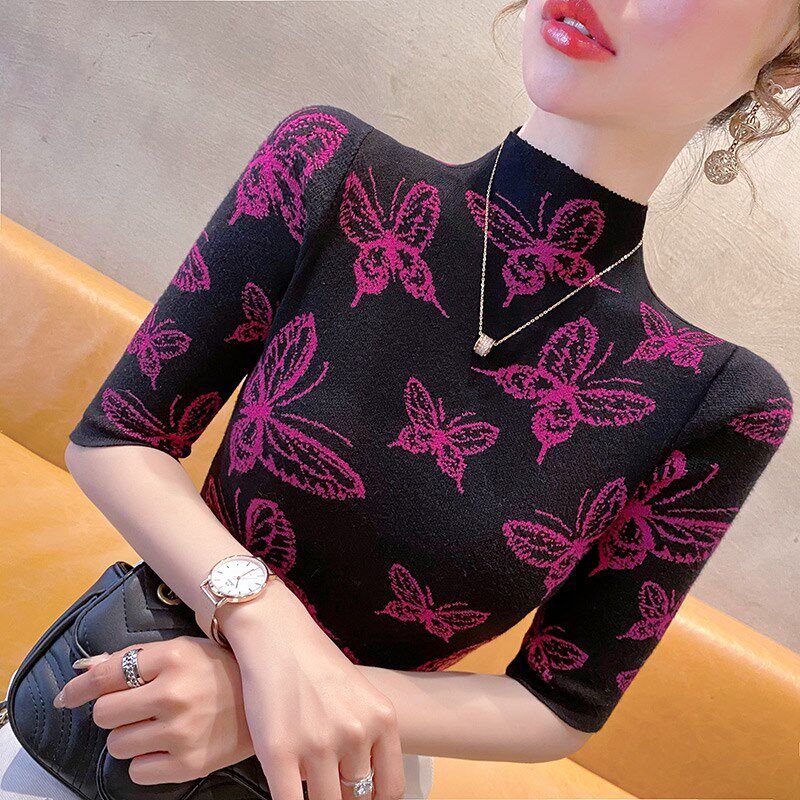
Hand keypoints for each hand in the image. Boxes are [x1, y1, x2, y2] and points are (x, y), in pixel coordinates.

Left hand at [54, 636, 254, 784]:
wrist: (270, 703)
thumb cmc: (223, 671)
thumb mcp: (184, 650)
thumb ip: (135, 658)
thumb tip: (84, 670)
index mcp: (174, 658)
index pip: (106, 675)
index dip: (79, 688)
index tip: (68, 696)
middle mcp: (175, 694)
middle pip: (105, 713)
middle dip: (115, 711)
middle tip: (137, 707)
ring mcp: (181, 732)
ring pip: (117, 745)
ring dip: (130, 737)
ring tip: (158, 726)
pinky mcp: (188, 765)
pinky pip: (137, 772)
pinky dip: (146, 761)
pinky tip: (168, 745)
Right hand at [222, 578, 406, 799]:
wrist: (275, 635)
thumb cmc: (315, 664)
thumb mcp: (360, 696)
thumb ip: (368, 738)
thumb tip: (365, 787)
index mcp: (382, 720)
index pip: (390, 788)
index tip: (361, 798)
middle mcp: (356, 733)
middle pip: (356, 797)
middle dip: (341, 794)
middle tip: (328, 781)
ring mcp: (318, 743)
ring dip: (314, 797)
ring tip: (305, 772)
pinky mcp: (279, 751)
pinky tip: (288, 789)